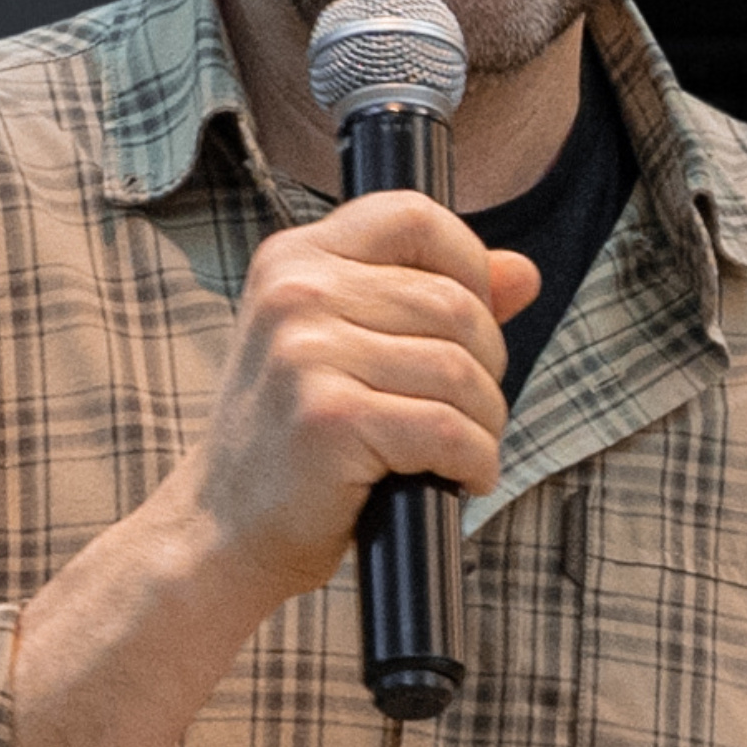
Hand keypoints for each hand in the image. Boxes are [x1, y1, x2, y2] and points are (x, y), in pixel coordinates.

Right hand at [180, 195, 542, 602]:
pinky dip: (474, 462)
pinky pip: (448, 429)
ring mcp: (305, 353)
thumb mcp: (348, 349)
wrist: (222, 530)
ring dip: (484, 422)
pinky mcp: (328, 417)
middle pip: (453, 302)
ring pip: (459, 369)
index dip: (467, 264)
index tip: (471, 326)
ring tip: (460, 453)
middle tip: (464, 413)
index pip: (413, 216)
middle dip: (485, 367)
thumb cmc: (293, 442)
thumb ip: (430, 301)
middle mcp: (294, 293)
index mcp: (293, 259)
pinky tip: (457, 479)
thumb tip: (524, 273)